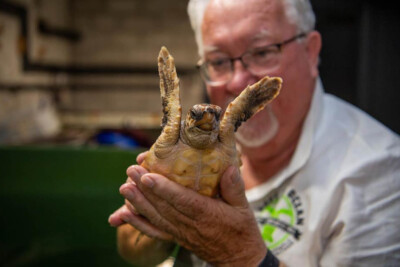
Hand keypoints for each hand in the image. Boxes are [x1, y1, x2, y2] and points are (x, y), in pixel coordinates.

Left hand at [118, 156, 266, 265]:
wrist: (238, 260)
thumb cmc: (241, 231)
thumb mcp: (244, 208)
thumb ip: (235, 188)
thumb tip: (229, 168)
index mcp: (207, 214)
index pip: (181, 201)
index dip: (163, 189)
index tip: (147, 176)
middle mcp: (190, 225)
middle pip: (163, 207)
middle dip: (145, 189)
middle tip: (131, 171)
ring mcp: (180, 233)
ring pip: (155, 218)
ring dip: (138, 203)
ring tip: (124, 187)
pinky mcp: (175, 238)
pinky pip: (154, 232)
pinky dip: (137, 224)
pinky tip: (123, 214)